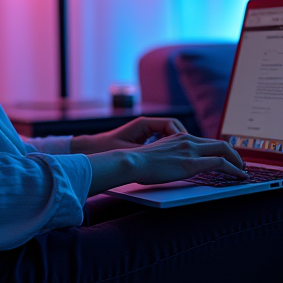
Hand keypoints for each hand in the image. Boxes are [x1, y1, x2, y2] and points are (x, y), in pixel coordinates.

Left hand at [69, 116, 186, 154]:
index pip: (171, 123)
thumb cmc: (107, 148)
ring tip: (182, 156)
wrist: (92, 149)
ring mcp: (145, 132)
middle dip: (182, 138)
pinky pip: (161, 141)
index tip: (185, 145)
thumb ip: (147, 152)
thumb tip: (165, 155)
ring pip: (168, 135)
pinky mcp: (143, 140)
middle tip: (190, 151)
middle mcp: (146, 125)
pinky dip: (168, 147)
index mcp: (144, 124)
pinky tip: (170, 159)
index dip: (181, 134)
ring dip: (176, 143)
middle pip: (173, 128)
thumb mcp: (129, 152)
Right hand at [86, 133, 246, 194]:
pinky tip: (239, 176)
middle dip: (234, 154)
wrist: (131, 162)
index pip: (207, 141)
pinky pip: (220, 163)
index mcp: (179, 137)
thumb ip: (171, 157)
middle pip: (220, 143)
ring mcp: (190, 150)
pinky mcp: (191, 163)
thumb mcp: (158, 156)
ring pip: (224, 151)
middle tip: (240, 164)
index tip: (227, 158)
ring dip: (237, 162)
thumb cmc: (139, 163)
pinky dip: (234, 169)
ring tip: (243, 172)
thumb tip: (176, 166)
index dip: (221, 150)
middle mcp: (188, 140)